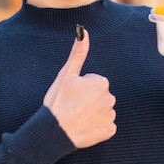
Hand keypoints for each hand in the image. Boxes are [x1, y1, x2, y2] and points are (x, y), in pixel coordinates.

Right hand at [43, 28, 116, 147]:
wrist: (54, 131)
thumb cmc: (58, 101)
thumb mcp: (66, 74)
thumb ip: (78, 52)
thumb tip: (83, 31)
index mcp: (102, 83)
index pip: (94, 82)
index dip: (81, 87)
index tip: (72, 94)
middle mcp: (110, 98)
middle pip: (100, 95)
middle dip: (89, 99)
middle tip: (73, 106)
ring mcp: (110, 116)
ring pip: (103, 110)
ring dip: (93, 113)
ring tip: (77, 117)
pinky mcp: (109, 131)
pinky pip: (105, 126)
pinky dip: (97, 126)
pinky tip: (84, 126)